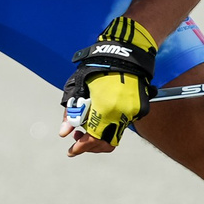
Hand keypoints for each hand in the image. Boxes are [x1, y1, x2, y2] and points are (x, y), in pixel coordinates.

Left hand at [60, 17, 156, 154]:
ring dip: (99, 136)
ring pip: (115, 135)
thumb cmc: (99, 67)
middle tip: (76, 139)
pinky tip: (99, 116)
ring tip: (86, 127)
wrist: (125, 52)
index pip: (93, 139)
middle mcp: (121, 113)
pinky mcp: (139, 108)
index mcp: (105, 108)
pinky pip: (121, 123)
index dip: (80, 147)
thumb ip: (72, 112)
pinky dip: (109, 125)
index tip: (71, 150)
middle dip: (90, 146)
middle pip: (106, 143)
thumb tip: (64, 132)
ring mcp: (132, 112)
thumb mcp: (79, 87)